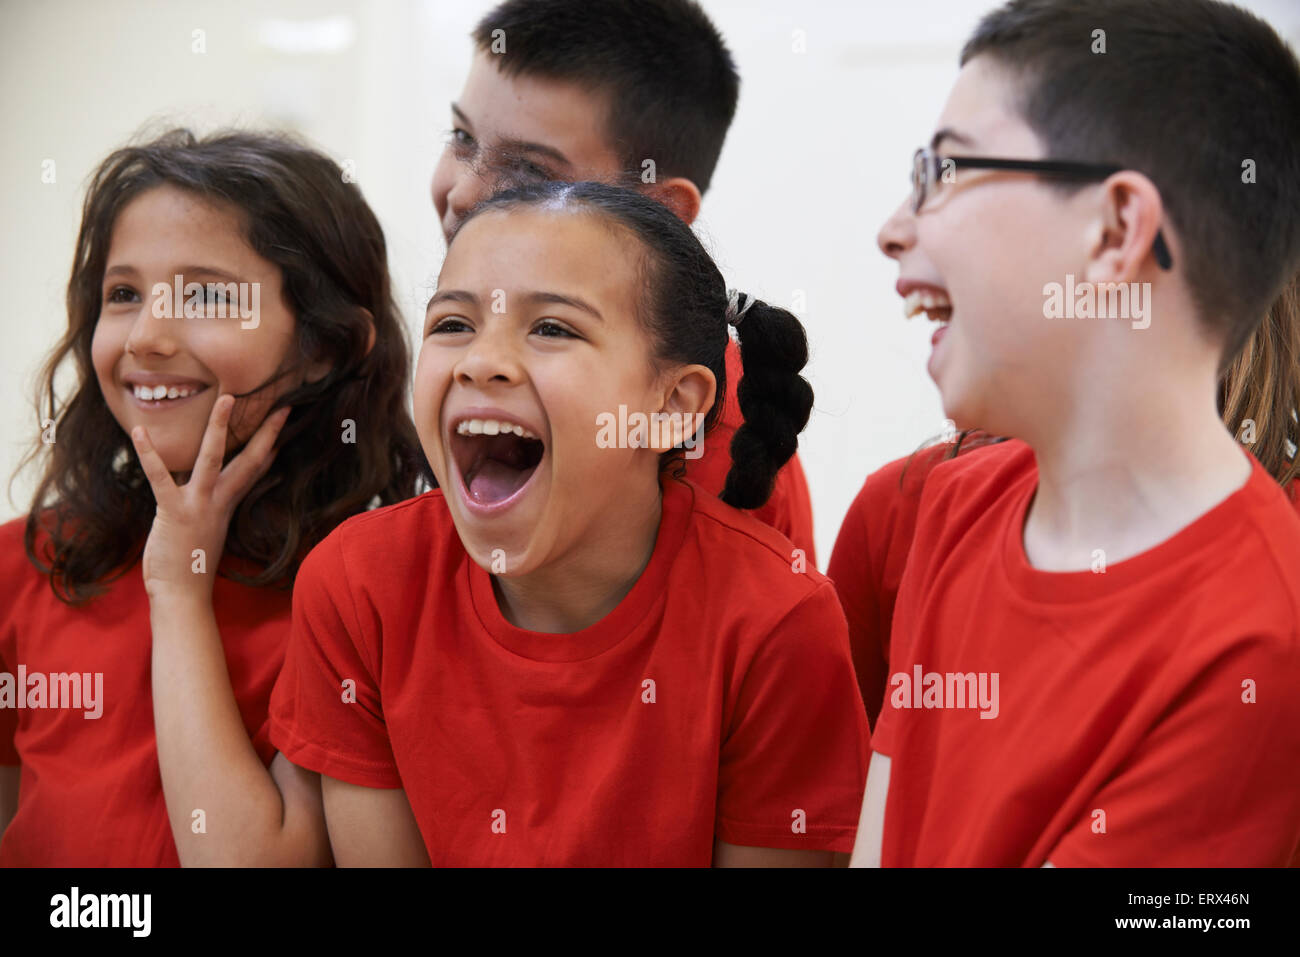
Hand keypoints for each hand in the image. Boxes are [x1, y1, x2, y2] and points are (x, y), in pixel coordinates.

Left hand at [130, 394, 291, 601]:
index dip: (270, 443)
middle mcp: (220, 501)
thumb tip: (211, 494)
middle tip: (281, 405)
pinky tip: (140, 433)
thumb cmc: (190, 567)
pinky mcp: (175, 511)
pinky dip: (149, 454)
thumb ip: (209, 507)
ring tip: (225, 398)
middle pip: (249, 459)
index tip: (282, 422)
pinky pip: (161, 477)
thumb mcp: (207, 530)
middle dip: (266, 431)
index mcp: (228, 504)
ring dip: (219, 427)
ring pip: (213, 458)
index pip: (256, 468)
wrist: (183, 596)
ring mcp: (200, 505)